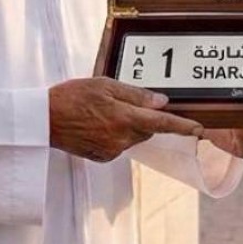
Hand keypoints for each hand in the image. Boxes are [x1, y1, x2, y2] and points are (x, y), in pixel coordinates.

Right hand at [49, 78, 201, 161]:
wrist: (43, 119)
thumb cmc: (72, 96)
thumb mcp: (105, 86)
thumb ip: (136, 95)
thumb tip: (161, 102)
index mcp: (124, 119)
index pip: (161, 123)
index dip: (182, 126)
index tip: (199, 128)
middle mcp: (121, 139)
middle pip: (147, 129)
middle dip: (144, 117)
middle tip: (121, 100)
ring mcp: (111, 151)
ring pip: (133, 136)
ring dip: (128, 125)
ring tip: (103, 110)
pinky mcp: (101, 157)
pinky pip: (119, 144)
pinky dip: (115, 134)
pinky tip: (97, 123)